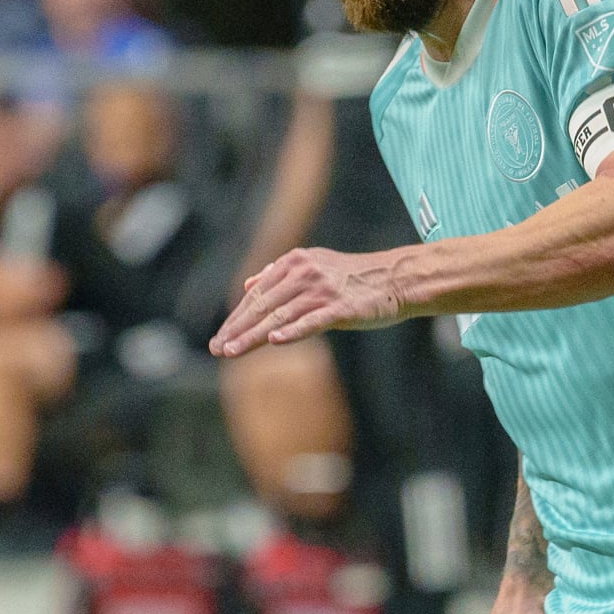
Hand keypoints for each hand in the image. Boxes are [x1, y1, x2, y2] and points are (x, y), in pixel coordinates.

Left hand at [210, 246, 409, 355]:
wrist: (396, 278)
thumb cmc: (353, 277)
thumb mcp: (314, 265)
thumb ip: (280, 274)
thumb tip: (249, 283)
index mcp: (294, 263)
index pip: (257, 294)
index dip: (237, 318)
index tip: (219, 339)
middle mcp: (304, 273)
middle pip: (263, 305)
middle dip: (237, 329)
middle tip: (216, 349)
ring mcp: (323, 290)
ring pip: (280, 316)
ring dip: (254, 335)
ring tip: (233, 351)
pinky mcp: (341, 307)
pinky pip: (313, 320)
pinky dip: (293, 330)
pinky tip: (274, 340)